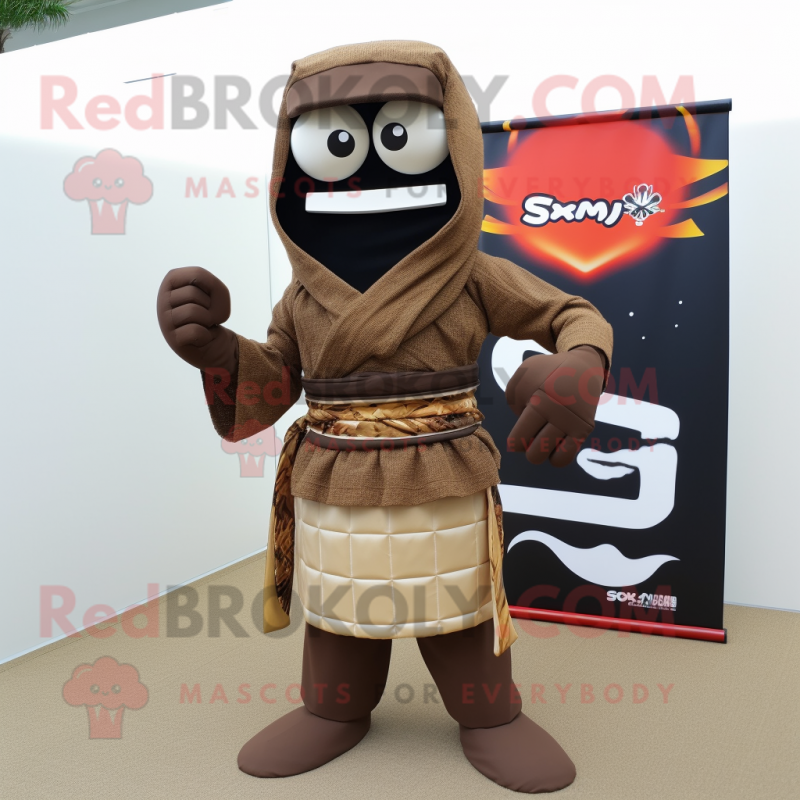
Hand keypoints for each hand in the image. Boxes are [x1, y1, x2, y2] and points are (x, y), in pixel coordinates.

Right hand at [156, 267, 238, 374]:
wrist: (211, 341)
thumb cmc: (211, 312)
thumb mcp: (219, 293)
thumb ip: (216, 289)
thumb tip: (208, 313)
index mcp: (171, 280)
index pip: (197, 274)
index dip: (213, 286)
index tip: (208, 296)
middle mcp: (162, 299)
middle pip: (193, 293)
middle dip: (209, 305)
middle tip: (205, 314)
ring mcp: (165, 320)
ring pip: (193, 311)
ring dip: (208, 320)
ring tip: (203, 324)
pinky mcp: (173, 339)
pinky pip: (195, 331)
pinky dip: (205, 335)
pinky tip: (200, 337)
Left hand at [505, 346, 605, 466]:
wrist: (581, 369)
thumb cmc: (545, 375)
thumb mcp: (522, 378)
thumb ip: (513, 402)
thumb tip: (524, 427)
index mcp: (539, 403)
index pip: (519, 440)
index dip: (515, 442)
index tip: (518, 434)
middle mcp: (558, 416)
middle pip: (534, 455)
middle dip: (528, 449)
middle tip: (532, 434)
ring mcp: (573, 424)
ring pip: (554, 460)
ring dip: (544, 453)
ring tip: (544, 438)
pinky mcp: (585, 430)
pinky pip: (567, 457)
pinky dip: (558, 456)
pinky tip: (555, 442)